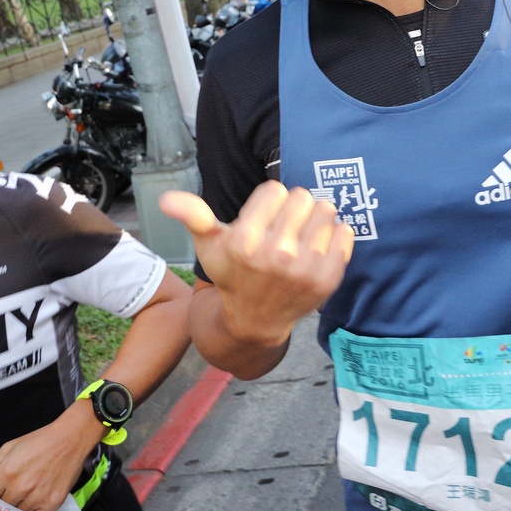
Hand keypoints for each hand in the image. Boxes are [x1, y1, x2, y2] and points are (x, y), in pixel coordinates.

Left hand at [0, 410, 100, 510]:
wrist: (71, 439)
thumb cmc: (39, 441)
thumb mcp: (10, 446)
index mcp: (7, 472)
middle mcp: (21, 487)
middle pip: (2, 508)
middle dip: (1, 506)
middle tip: (3, 503)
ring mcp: (37, 497)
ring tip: (19, 505)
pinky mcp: (52, 503)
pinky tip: (32, 507)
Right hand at [160, 182, 352, 348]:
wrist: (255, 321)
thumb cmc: (232, 274)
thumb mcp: (209, 245)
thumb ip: (193, 216)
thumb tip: (166, 199)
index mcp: (244, 242)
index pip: (275, 190)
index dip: (269, 202)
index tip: (262, 219)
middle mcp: (275, 255)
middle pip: (302, 196)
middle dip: (293, 208)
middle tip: (284, 227)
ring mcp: (304, 268)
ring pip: (325, 210)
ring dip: (315, 219)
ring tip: (301, 236)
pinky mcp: (328, 278)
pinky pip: (345, 232)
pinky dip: (335, 235)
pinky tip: (317, 248)